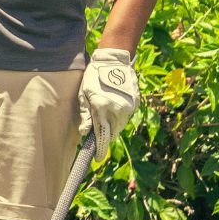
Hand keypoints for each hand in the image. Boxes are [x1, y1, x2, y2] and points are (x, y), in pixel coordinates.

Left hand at [77, 47, 140, 164]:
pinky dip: (119, 117)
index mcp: (102, 108)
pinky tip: (113, 108)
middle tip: (98, 134)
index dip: (100, 150)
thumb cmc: (94, 77)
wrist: (114, 60)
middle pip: (112, 133)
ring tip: (105, 117)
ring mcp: (128, 107)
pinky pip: (126, 116)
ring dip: (112, 126)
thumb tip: (85, 133)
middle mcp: (117, 110)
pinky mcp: (135, 103)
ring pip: (120, 125)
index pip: (102, 136)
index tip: (97, 159)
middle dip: (105, 136)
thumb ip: (85, 114)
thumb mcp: (83, 94)